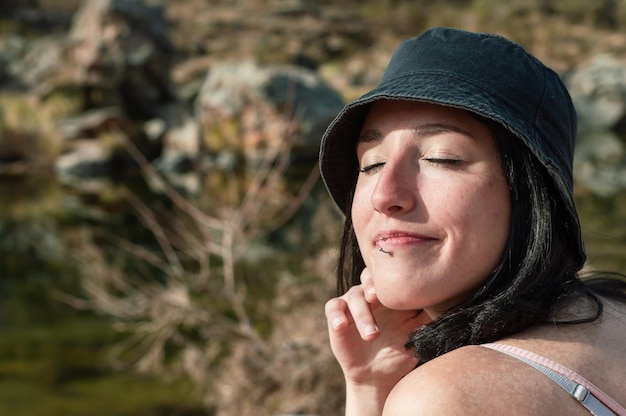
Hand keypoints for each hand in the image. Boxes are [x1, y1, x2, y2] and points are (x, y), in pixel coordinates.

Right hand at [325, 268, 430, 412]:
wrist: (377, 376)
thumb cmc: (400, 354)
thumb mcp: (416, 338)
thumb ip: (427, 321)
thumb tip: (450, 309)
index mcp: (393, 296)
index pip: (393, 277)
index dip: (395, 279)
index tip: (401, 290)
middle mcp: (373, 294)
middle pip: (370, 277)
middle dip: (374, 284)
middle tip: (378, 297)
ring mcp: (354, 303)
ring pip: (354, 295)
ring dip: (361, 314)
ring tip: (370, 335)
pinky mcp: (338, 315)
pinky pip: (333, 307)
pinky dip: (335, 315)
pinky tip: (341, 325)